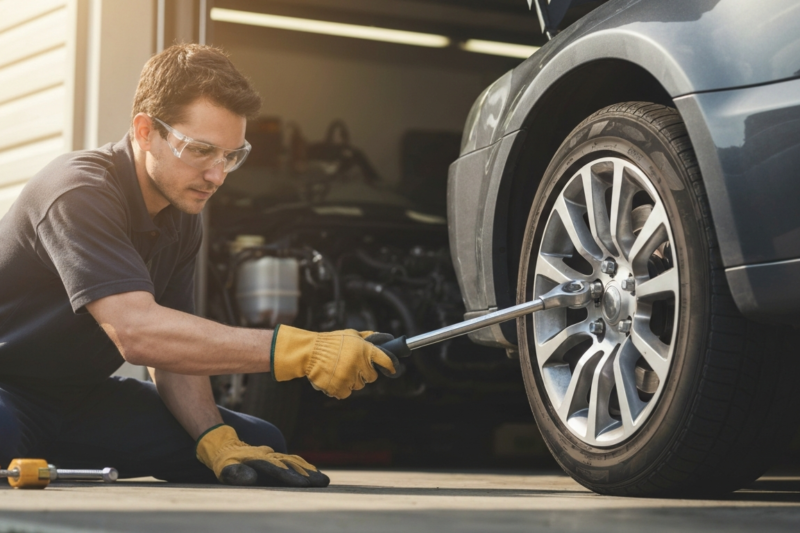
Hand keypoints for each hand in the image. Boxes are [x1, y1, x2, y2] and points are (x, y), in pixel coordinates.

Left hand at [196, 424, 328, 487]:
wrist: (224, 442)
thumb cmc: (224, 459)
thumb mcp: (225, 467)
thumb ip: (237, 473)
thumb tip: (252, 478)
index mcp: (259, 460)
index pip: (278, 469)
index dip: (292, 476)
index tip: (306, 484)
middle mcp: (270, 456)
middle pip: (292, 465)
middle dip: (308, 474)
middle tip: (324, 482)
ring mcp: (273, 455)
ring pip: (294, 462)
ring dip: (309, 471)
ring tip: (323, 480)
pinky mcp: (275, 456)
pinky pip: (292, 460)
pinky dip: (304, 466)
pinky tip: (312, 471)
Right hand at [270, 325, 399, 398]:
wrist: (309, 352)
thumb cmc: (331, 342)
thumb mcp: (351, 334)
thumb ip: (369, 337)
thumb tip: (385, 338)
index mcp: (364, 349)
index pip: (385, 360)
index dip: (391, 366)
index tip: (393, 370)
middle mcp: (359, 364)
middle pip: (372, 377)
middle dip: (364, 373)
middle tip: (352, 366)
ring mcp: (349, 377)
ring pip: (358, 386)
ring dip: (351, 381)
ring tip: (339, 370)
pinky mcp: (340, 388)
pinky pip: (346, 393)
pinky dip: (340, 389)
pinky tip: (333, 378)